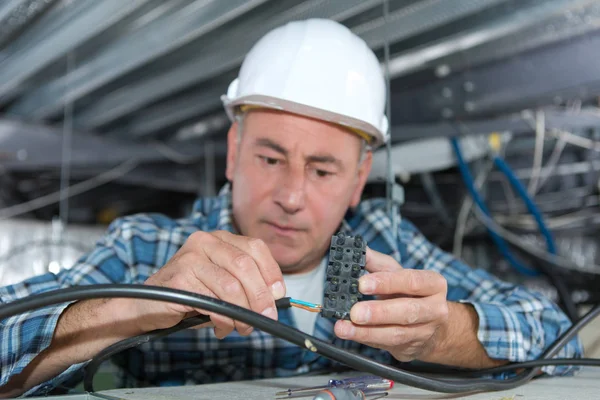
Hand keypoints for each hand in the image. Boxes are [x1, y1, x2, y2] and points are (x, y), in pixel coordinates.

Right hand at [135, 230, 285, 337]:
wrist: (145, 306)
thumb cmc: (189, 296)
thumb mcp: (223, 285)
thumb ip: (246, 285)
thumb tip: (274, 297)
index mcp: (219, 238)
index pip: (256, 248)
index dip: (271, 272)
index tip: (278, 295)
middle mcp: (205, 241)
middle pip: (246, 266)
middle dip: (260, 296)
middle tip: (266, 317)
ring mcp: (190, 257)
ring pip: (232, 286)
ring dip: (243, 313)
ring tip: (242, 328)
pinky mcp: (180, 278)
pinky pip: (213, 301)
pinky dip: (223, 318)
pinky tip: (221, 327)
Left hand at [334, 247, 448, 361]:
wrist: (430, 325)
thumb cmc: (410, 293)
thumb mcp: (397, 273)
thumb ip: (377, 262)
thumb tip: (358, 251)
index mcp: (433, 284)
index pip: (411, 281)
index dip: (386, 283)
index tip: (362, 284)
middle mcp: (434, 309)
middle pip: (407, 311)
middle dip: (378, 312)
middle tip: (355, 312)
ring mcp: (424, 332)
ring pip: (396, 334)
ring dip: (366, 332)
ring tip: (344, 327)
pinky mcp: (411, 348)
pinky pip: (386, 345)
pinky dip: (366, 339)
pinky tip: (351, 334)